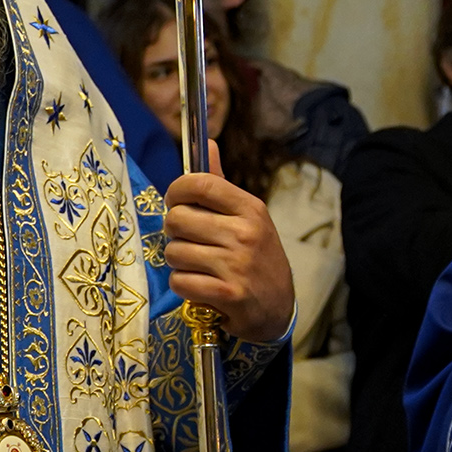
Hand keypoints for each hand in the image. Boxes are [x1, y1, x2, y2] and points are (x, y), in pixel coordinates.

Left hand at [161, 171, 294, 343]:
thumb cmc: (257, 258)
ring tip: (200, 268)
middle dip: (176, 233)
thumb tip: (207, 142)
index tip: (178, 203)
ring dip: (179, 263)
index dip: (176, 191)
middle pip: (177, 219)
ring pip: (174, 252)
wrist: (277, 308)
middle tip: (192, 242)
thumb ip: (221, 185)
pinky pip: (179, 282)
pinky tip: (202, 288)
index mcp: (250, 208)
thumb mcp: (248, 218)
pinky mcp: (227, 293)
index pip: (199, 184)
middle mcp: (245, 233)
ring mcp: (236, 264)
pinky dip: (184, 287)